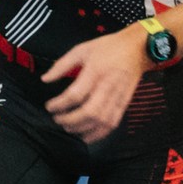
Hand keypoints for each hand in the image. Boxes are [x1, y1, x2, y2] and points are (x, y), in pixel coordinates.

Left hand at [42, 28, 148, 142]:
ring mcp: (117, 97)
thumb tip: (45, 79)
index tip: (50, 106)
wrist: (137, 49)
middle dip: (69, 120)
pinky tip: (86, 136)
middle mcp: (107, 86)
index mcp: (95, 71)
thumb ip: (61, 65)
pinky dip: (98, 134)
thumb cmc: (108, 48)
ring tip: (69, 127)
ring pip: (100, 121)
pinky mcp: (124, 104)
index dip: (59, 104)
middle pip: (88, 112)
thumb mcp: (82, 49)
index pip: (75, 94)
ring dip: (82, 129)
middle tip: (57, 119)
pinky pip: (112, 124)